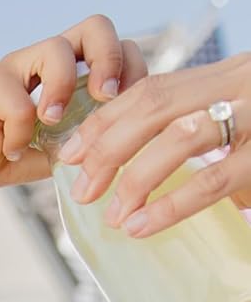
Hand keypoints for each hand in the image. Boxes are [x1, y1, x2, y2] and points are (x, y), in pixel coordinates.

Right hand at [0, 16, 145, 198]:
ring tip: (51, 123)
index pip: (118, 45)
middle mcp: (49, 57)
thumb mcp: (66, 147)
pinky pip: (20, 104)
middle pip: (96, 25)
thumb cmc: (17, 153)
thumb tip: (131, 140)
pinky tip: (12, 150)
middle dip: (108, 60)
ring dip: (61, 92)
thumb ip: (93, 136)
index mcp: (74, 67)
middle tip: (104, 96)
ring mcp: (18, 65)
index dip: (131, 69)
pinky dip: (21, 135)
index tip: (127, 105)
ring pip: (56, 50)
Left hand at [57, 51, 250, 233]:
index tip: (69, 154)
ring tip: (114, 216)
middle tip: (81, 191)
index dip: (103, 120)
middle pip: (155, 107)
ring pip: (182, 137)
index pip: (150, 89)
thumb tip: (135, 181)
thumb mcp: (240, 123)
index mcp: (228, 76)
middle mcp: (242, 84)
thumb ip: (198, 136)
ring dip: (136, 178)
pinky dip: (173, 204)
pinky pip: (217, 177)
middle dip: (108, 149)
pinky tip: (144, 226)